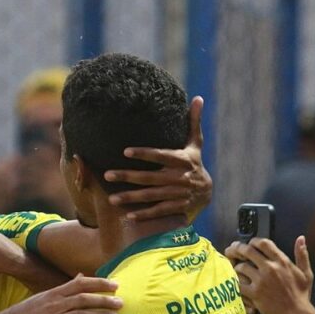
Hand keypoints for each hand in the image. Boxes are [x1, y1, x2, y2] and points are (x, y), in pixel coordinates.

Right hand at [0, 276, 121, 313]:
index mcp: (53, 294)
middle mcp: (54, 305)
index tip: (115, 284)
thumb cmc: (25, 313)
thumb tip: (81, 277)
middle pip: (83, 299)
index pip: (79, 284)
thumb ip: (64, 289)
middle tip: (120, 302)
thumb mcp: (43, 297)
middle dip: (104, 300)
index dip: (98, 283)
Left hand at [104, 96, 211, 221]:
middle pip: (150, 177)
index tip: (125, 151)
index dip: (145, 153)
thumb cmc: (194, 162)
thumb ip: (192, 122)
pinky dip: (145, 215)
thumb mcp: (195, 143)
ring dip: (131, 198)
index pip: (161, 155)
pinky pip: (159, 211)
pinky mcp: (176, 208)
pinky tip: (128, 216)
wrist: (207, 191)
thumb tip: (197, 98)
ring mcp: (177, 194)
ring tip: (111, 199)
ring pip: (151, 196)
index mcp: (183, 160)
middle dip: (128, 177)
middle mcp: (179, 178)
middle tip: (107, 175)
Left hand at [225, 236, 314, 313]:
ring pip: (240, 267)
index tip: (248, 244)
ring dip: (236, 268)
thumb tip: (301, 238)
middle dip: (237, 249)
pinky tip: (236, 283)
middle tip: (232, 250)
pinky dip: (235, 282)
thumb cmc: (301, 295)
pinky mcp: (254, 293)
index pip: (263, 243)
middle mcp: (270, 268)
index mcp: (282, 262)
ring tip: (236, 270)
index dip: (253, 241)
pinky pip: (237, 283)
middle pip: (246, 251)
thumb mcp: (305, 273)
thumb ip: (302, 255)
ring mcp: (261, 281)